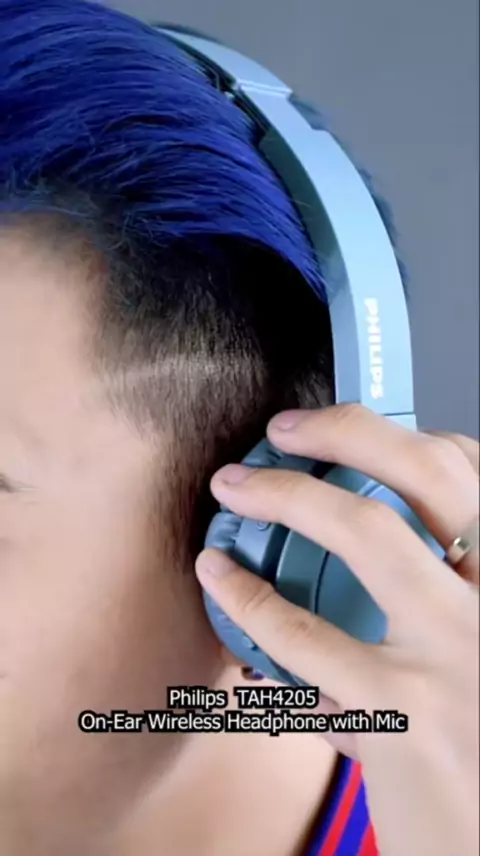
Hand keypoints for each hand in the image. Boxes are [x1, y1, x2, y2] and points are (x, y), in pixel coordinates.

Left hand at [195, 404, 478, 855]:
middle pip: (428, 477)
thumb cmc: (473, 743)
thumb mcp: (475, 649)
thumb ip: (438, 595)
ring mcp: (456, 660)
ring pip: (365, 536)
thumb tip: (355, 525)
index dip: (402, 437)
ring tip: (234, 489)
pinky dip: (248, 600)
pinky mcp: (402, 719)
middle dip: (347, 433)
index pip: (470, 475)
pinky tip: (219, 579)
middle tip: (285, 431)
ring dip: (284, 496)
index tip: (345, 428)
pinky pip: (304, 640)